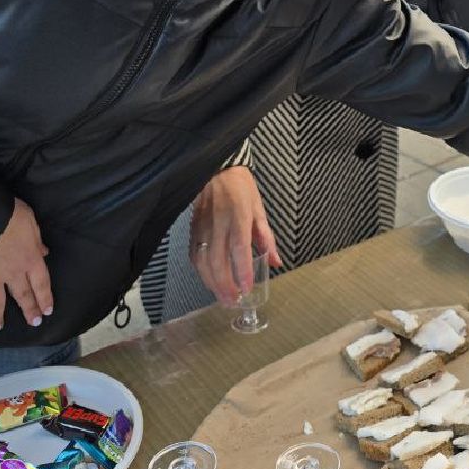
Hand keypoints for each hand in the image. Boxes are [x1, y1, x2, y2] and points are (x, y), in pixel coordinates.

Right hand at [0, 197, 51, 331]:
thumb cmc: (4, 213)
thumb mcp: (28, 219)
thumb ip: (36, 238)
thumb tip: (44, 252)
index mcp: (29, 258)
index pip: (41, 283)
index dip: (45, 298)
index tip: (47, 311)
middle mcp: (11, 273)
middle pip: (23, 295)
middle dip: (29, 310)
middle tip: (33, 323)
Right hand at [188, 166, 283, 305]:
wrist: (216, 167)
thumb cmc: (241, 187)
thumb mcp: (259, 209)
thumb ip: (267, 237)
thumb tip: (276, 262)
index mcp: (238, 214)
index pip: (239, 246)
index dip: (241, 269)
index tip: (246, 288)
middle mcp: (218, 222)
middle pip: (217, 259)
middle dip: (224, 284)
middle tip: (233, 301)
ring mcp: (202, 225)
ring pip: (203, 260)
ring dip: (211, 282)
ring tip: (222, 297)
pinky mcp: (192, 227)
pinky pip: (194, 253)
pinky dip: (200, 271)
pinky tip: (208, 281)